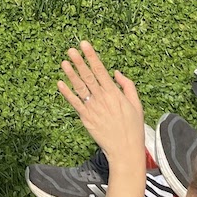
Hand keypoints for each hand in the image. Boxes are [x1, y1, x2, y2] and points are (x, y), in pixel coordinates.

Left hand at [57, 41, 144, 165]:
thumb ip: (128, 86)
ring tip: (64, 63)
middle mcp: (102, 99)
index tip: (85, 45)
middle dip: (79, 62)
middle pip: (89, 77)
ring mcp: (93, 109)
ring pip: (80, 88)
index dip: (92, 57)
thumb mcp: (137, 105)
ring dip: (71, 75)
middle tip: (71, 50)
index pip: (101, 71)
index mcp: (115, 94)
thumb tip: (116, 72)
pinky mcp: (86, 118)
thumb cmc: (133, 127)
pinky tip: (60, 84)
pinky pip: (75, 104)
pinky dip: (67, 94)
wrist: (126, 151)